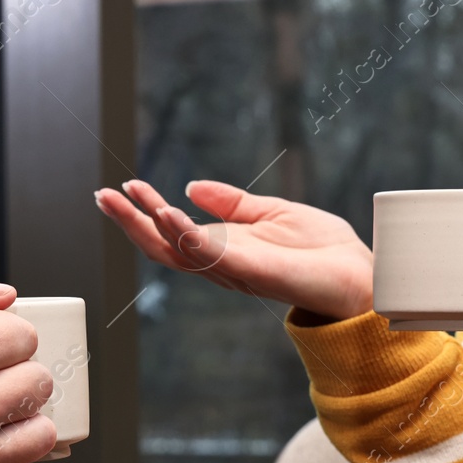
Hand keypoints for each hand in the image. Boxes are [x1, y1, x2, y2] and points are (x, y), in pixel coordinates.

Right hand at [96, 180, 374, 319]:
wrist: (360, 276)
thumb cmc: (323, 252)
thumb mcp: (272, 212)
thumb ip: (233, 203)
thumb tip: (192, 186)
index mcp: (223, 248)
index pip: (172, 230)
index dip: (145, 209)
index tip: (125, 186)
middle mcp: (220, 263)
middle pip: (161, 245)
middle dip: (128, 220)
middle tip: (102, 194)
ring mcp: (232, 269)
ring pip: (175, 250)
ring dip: (145, 223)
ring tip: (123, 198)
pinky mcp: (249, 271)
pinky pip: (208, 253)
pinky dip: (183, 233)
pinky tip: (166, 212)